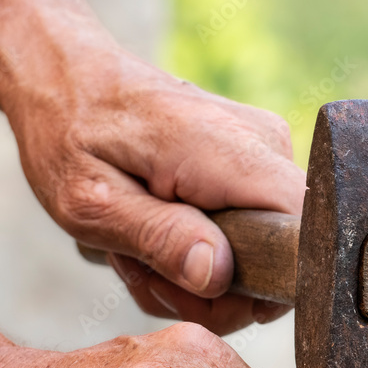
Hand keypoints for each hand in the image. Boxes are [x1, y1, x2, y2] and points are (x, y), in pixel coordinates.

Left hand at [1, 46, 304, 334]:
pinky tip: (156, 235)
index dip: (262, 284)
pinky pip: (250, 236)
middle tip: (145, 272)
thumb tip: (216, 274)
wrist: (67, 76)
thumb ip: (158, 237)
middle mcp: (264, 147)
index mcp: (228, 151)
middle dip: (212, 290)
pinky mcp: (257, 167)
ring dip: (196, 275)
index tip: (197, 290)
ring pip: (261, 256)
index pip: (301, 234)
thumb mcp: (90, 199)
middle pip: (279, 259)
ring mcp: (265, 155)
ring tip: (139, 249)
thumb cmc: (68, 130)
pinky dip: (199, 252)